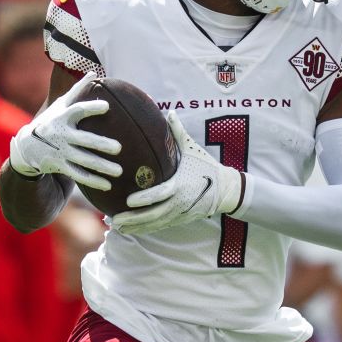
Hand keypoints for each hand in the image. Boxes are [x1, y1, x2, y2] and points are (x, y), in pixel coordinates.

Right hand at [8, 72, 122, 190]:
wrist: (27, 146)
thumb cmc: (51, 120)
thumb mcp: (60, 105)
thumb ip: (77, 90)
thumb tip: (94, 72)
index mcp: (63, 117)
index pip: (78, 110)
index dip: (91, 108)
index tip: (106, 106)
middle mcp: (61, 135)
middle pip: (83, 140)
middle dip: (100, 144)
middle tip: (118, 148)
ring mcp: (60, 152)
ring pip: (83, 161)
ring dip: (101, 167)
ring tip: (119, 171)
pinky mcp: (60, 166)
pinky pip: (79, 175)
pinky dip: (93, 181)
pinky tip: (109, 185)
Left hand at [111, 111, 243, 234]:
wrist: (226, 189)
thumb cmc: (207, 166)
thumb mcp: (193, 149)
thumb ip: (178, 132)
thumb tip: (169, 111)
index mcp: (180, 185)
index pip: (160, 194)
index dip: (144, 199)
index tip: (128, 200)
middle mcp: (179, 202)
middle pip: (153, 214)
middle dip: (133, 219)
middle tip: (115, 219)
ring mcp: (179, 213)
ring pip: (154, 223)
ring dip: (136, 227)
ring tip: (117, 227)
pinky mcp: (180, 218)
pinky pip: (159, 226)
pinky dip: (144, 229)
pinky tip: (130, 230)